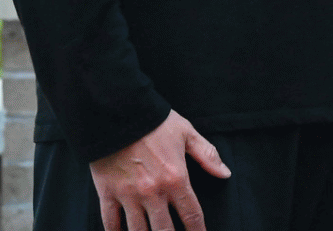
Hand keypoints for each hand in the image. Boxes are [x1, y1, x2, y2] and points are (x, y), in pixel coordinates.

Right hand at [89, 110, 230, 230]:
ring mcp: (128, 195)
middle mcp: (153, 192)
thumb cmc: (154, 122)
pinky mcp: (107, 192)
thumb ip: (207, 155)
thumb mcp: (187, 133)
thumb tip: (225, 174)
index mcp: (175, 179)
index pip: (191, 215)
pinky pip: (110, 222)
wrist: (117, 111)